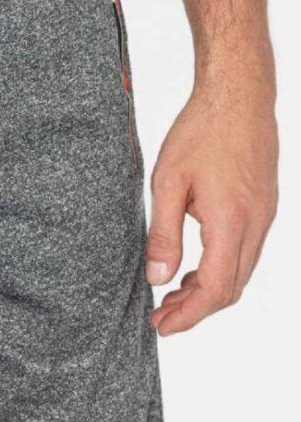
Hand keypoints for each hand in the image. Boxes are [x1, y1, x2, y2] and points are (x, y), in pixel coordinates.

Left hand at [146, 73, 277, 335]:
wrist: (239, 94)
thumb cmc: (201, 130)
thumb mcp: (167, 183)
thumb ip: (162, 234)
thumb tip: (157, 278)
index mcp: (232, 221)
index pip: (216, 288)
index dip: (189, 315)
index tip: (162, 326)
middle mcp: (256, 224)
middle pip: (231, 288)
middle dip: (195, 310)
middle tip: (160, 317)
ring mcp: (265, 216)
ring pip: (240, 272)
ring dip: (207, 290)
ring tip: (170, 296)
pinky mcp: (263, 207)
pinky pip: (244, 252)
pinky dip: (218, 269)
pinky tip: (192, 268)